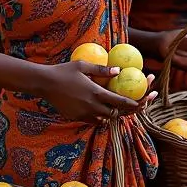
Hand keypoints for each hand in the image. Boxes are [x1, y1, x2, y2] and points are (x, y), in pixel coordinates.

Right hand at [42, 60, 156, 123]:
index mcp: (96, 93)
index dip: (133, 103)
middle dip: (127, 111)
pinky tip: (102, 110)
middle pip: (116, 113)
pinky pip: (94, 120)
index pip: (120, 102)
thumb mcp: (83, 66)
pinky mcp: (77, 118)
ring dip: (114, 114)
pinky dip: (101, 116)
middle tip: (135, 106)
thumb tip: (119, 71)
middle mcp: (92, 106)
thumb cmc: (64, 71)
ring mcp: (84, 114)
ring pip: (105, 118)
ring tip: (120, 107)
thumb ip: (102, 70)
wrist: (44, 84)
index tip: (142, 102)